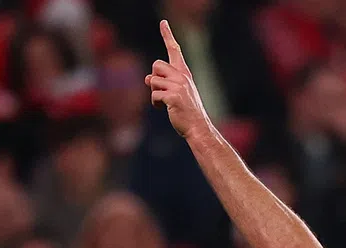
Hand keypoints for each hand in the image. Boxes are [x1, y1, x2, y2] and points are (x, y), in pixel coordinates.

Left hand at [145, 20, 211, 139]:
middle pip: (156, 65)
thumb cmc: (186, 111)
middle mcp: (182, 76)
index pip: (175, 50)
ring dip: (154, 93)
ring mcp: (178, 86)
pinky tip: (163, 108)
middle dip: (154, 78)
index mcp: (184, 73)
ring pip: (153, 80)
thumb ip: (163, 82)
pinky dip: (155, 103)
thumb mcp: (177, 92)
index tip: (163, 23)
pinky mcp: (173, 96)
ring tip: (163, 102)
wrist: (198, 127)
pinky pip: (154, 95)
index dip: (168, 35)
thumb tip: (147, 79)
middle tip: (161, 91)